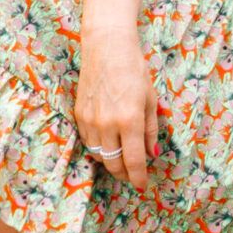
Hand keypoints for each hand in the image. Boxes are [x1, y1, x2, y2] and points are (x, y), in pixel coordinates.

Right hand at [76, 29, 157, 189]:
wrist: (106, 47)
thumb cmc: (134, 69)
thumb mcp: (151, 99)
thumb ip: (151, 130)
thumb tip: (152, 154)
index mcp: (130, 120)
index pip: (134, 161)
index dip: (139, 178)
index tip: (143, 186)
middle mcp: (108, 124)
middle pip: (113, 164)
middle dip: (124, 175)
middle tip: (133, 176)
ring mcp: (90, 120)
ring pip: (99, 155)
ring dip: (111, 162)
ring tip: (122, 161)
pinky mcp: (79, 115)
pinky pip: (89, 142)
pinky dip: (99, 148)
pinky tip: (108, 145)